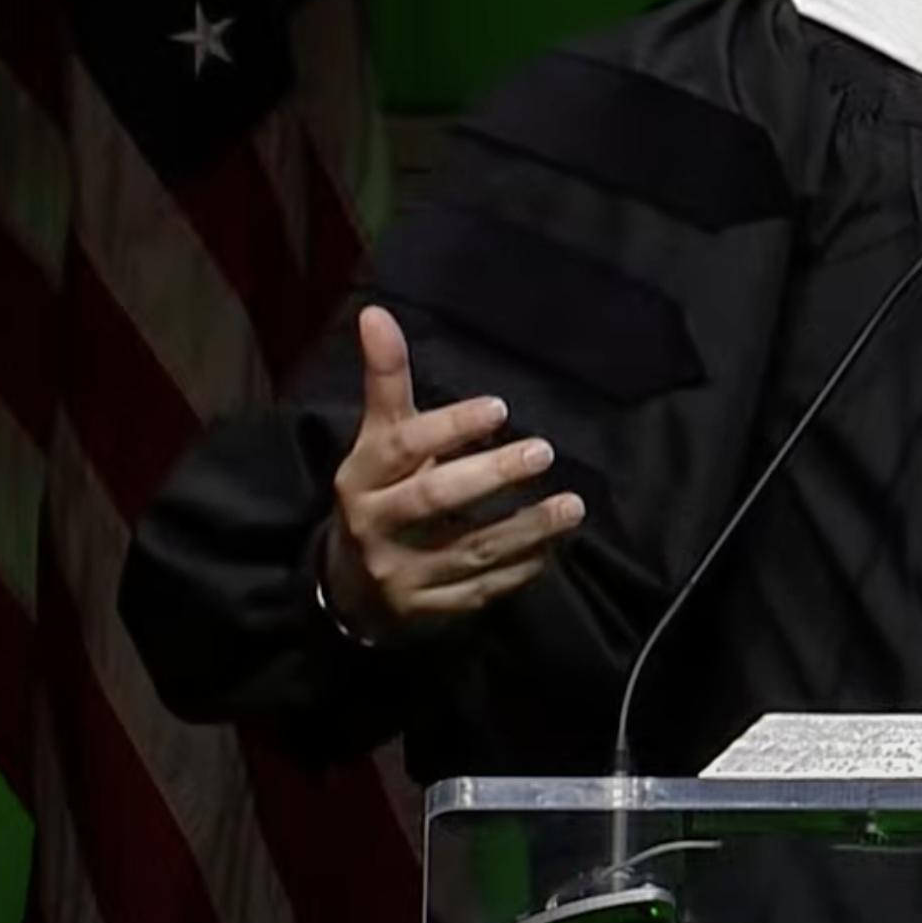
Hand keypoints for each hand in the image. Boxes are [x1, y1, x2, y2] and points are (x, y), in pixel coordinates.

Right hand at [323, 305, 584, 635]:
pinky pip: (481, 589)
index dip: (449, 427)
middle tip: (543, 451)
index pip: (403, 447)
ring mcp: (402, 572)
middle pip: (434, 498)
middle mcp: (377, 524)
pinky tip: (553, 549)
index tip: (500, 409)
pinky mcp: (428, 609)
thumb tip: (376, 312)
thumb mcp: (376, 439)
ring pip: (470, 548)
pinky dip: (520, 569)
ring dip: (526, 528)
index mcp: (362, 476)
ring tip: (572, 506)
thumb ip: (386, 380)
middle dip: (491, 474)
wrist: (349, 587)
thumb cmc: (379, 493)